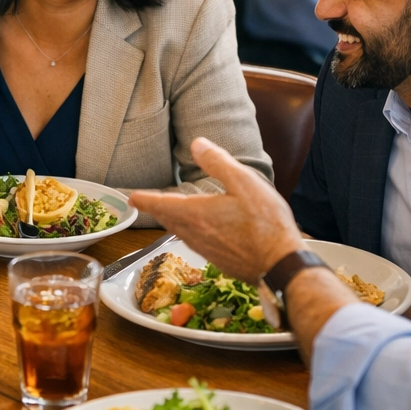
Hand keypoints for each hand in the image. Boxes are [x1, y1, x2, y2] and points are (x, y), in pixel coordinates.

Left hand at [130, 138, 303, 282]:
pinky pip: (193, 242)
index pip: (160, 204)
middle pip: (166, 219)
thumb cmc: (266, 223)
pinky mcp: (217, 260)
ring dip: (169, 220)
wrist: (280, 265)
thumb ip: (218, 163)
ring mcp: (205, 249)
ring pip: (178, 232)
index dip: (144, 199)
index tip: (130, 197)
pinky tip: (196, 230)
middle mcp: (194, 233)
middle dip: (155, 209)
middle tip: (144, 202)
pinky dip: (186, 232)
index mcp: (196, 213)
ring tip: (167, 212)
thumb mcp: (244, 183)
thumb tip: (197, 144)